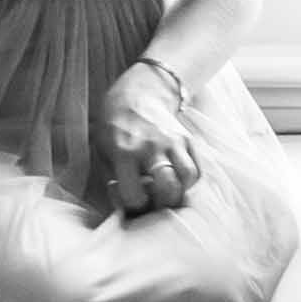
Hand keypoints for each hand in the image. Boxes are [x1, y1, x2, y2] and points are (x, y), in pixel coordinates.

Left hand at [97, 60, 201, 216]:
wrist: (135, 95)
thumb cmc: (114, 129)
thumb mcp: (103, 152)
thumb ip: (116, 179)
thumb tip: (130, 206)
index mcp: (124, 152)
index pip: (135, 196)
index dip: (134, 205)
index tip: (132, 199)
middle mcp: (151, 147)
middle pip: (168, 188)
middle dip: (162, 203)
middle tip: (155, 200)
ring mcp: (172, 141)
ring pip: (188, 177)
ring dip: (180, 190)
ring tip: (169, 189)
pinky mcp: (187, 139)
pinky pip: (197, 168)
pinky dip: (189, 180)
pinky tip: (177, 178)